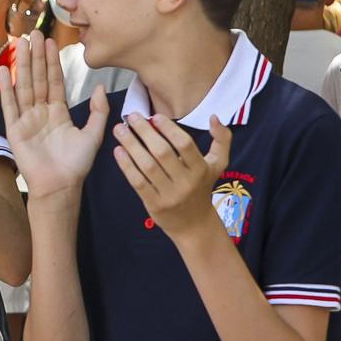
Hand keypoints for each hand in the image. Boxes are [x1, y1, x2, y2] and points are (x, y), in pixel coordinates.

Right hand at [0, 33, 105, 197]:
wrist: (60, 186)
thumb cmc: (76, 165)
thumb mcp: (93, 134)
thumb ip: (98, 110)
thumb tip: (99, 86)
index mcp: (58, 113)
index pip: (55, 81)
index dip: (53, 62)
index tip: (51, 41)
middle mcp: (40, 113)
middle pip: (38, 78)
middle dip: (36, 56)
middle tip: (33, 34)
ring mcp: (26, 120)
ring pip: (24, 86)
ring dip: (22, 65)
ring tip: (20, 44)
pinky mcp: (14, 129)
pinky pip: (9, 105)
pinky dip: (5, 88)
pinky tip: (3, 70)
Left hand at [112, 111, 230, 239]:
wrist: (194, 224)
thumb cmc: (203, 187)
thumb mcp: (218, 164)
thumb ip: (221, 140)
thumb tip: (215, 117)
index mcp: (201, 169)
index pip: (184, 145)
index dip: (169, 129)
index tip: (154, 116)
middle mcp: (186, 181)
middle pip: (162, 152)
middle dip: (145, 132)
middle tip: (131, 117)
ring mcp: (169, 194)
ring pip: (147, 166)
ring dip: (131, 145)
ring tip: (119, 130)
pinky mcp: (154, 203)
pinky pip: (138, 181)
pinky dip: (126, 165)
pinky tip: (118, 151)